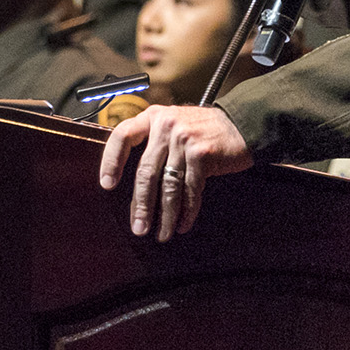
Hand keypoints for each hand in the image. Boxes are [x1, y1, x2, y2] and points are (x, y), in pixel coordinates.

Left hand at [97, 101, 251, 239]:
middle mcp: (165, 125)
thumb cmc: (205, 130)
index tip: (107, 185)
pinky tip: (182, 224)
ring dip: (164, 215)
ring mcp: (184, 139)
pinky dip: (186, 211)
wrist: (242, 124)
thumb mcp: (174, 123)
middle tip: (139, 227)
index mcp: (153, 116)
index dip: (111, 161)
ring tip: (162, 233)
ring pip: (168, 185)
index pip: (122, 136)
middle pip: (145, 171)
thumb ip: (154, 141)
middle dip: (141, 204)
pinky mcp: (201, 154)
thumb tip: (134, 182)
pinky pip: (189, 190)